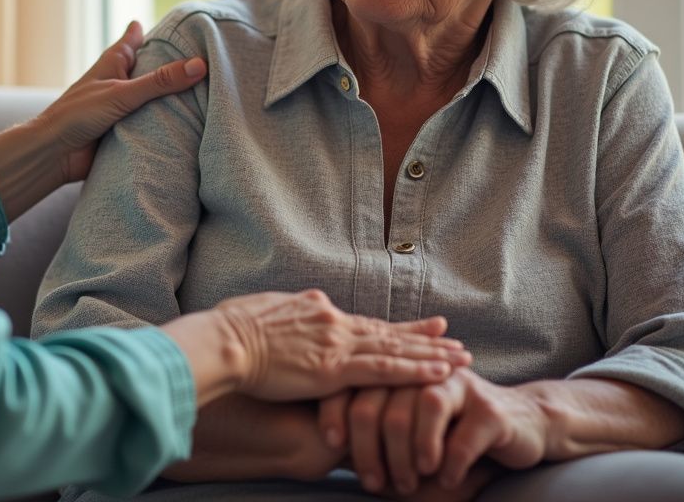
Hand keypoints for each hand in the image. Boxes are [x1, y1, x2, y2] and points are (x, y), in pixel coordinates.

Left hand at [33, 20, 205, 183]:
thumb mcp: (122, 93)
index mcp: (113, 62)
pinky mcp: (125, 130)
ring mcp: (122, 106)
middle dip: (172, 66)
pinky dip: (165, 122)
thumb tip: (200, 65)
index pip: (136, 38)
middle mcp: (119, 81)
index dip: (156, 31)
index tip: (181, 24)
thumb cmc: (78, 115)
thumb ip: (160, 81)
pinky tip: (188, 123)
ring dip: (171, 98)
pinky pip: (151, 123)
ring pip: (152, 97)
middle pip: (150, 68)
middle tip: (204, 58)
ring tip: (206, 91)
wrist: (54, 155)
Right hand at [214, 290, 470, 400]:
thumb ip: (288, 314)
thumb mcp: (265, 312)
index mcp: (315, 308)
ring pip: (394, 349)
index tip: (414, 328)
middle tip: (454, 338)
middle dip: (422, 337)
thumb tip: (295, 312)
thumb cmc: (231, 329)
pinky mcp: (334, 368)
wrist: (224, 340)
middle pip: (386, 331)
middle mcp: (332, 321)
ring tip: (460, 358)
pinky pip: (384, 370)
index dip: (391, 327)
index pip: (361, 322)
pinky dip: (414, 371)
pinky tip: (438, 374)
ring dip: (430, 355)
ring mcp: (336, 343)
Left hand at [320, 368, 546, 495]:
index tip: (331, 445)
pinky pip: (464, 433)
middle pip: (383, 399)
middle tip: (374, 482)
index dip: (339, 411)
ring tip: (408, 481)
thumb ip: (374, 434)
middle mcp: (423, 372)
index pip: (355, 382)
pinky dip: (450, 462)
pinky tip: (444, 479)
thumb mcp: (407, 431)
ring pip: (421, 407)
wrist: (518, 426)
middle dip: (373, 446)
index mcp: (398, 370)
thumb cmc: (450, 434)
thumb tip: (332, 454)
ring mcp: (459, 386)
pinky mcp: (491, 410)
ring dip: (410, 451)